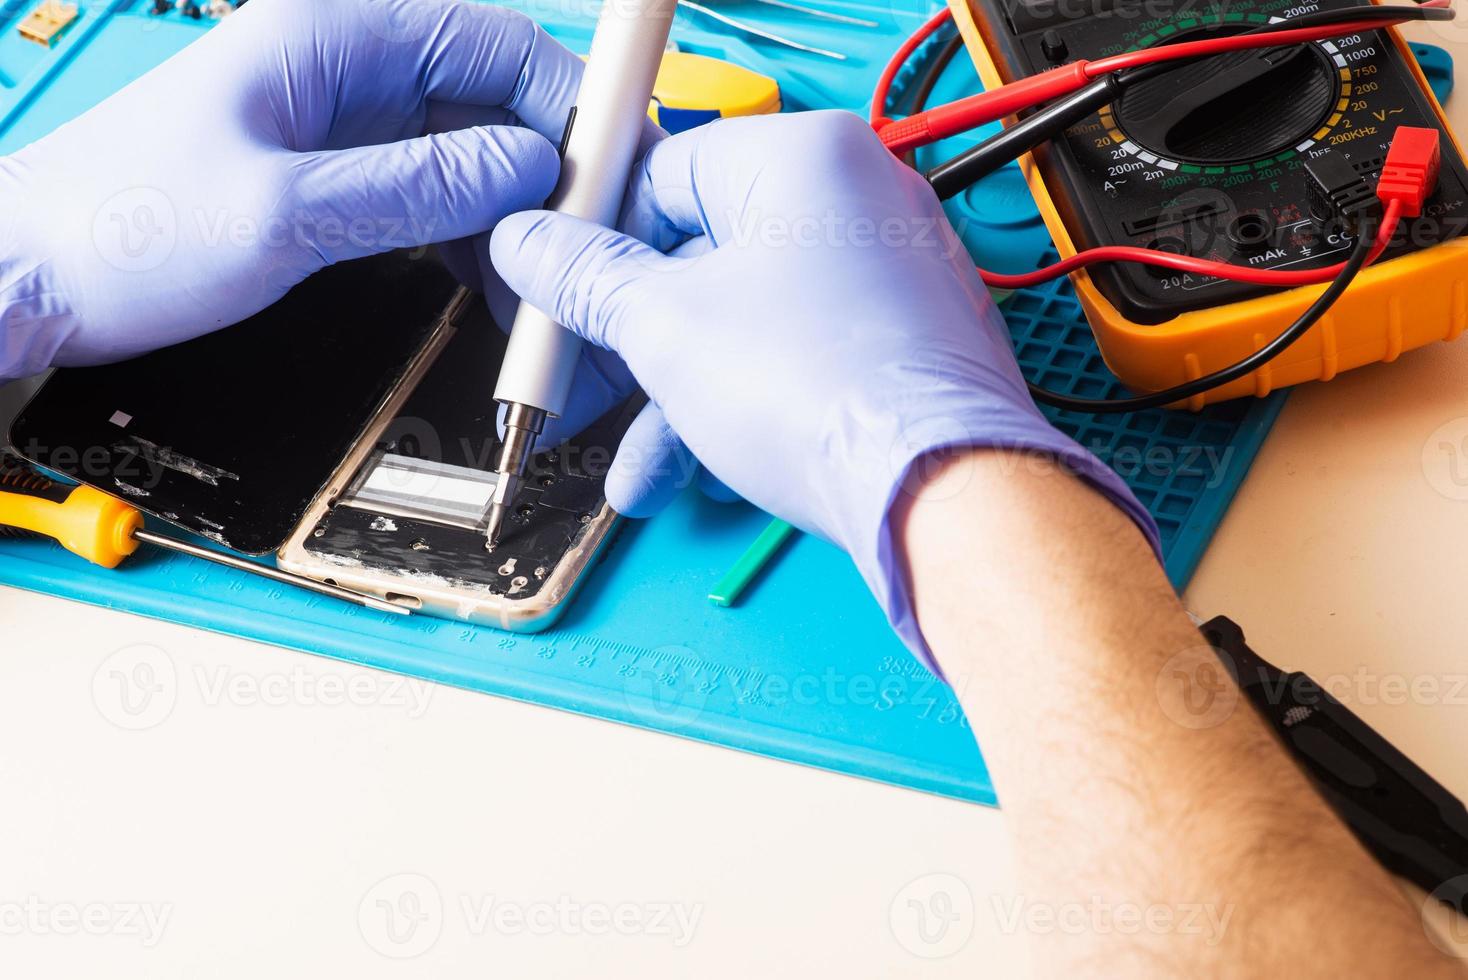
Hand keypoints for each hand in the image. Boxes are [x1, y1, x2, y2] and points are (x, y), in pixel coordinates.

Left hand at [0, 0, 582, 379]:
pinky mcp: (338, 172)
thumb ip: (414, 187)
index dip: (568, 100)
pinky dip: (473, 231)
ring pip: (474, 148)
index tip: (614, 165)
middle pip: (495, 94)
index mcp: (329, 33)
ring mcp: (345, 120)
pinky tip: (490, 276)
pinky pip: (436, 189)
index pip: (493, 40)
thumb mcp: (283, 213)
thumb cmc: (120, 230)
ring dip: (517, 208)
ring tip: (539, 272)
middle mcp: (346, 65)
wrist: (36, 276)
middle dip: (552, 164)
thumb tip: (525, 168)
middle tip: (589, 233)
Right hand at [489, 111, 1158, 661]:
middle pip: (708, 258)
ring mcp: (894, 271)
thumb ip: (585, 280)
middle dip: (645, 347)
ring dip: (688, 398)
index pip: (664, 174)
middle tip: (599, 389)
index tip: (570, 294)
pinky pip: (807, 356)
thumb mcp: (663, 329)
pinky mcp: (911, 340)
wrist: (938, 492)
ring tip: (650, 468)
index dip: (605, 245)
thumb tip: (531, 246)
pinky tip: (715, 470)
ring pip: (755, 322)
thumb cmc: (827, 394)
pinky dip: (756, 405)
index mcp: (803, 156)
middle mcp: (861, 198)